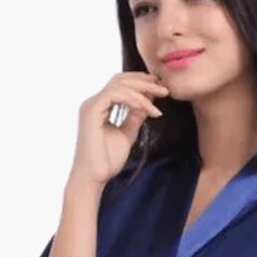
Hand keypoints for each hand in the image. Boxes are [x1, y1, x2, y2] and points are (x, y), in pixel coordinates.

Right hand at [70, 70, 169, 185]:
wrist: (94, 177)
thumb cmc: (107, 161)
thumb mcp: (127, 134)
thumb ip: (135, 118)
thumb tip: (147, 104)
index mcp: (100, 107)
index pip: (121, 85)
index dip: (141, 84)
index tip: (161, 91)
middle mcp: (94, 103)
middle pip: (120, 80)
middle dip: (144, 81)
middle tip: (164, 89)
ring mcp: (91, 106)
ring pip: (119, 85)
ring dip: (142, 90)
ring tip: (160, 98)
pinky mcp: (91, 111)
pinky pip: (115, 95)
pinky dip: (134, 99)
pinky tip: (147, 108)